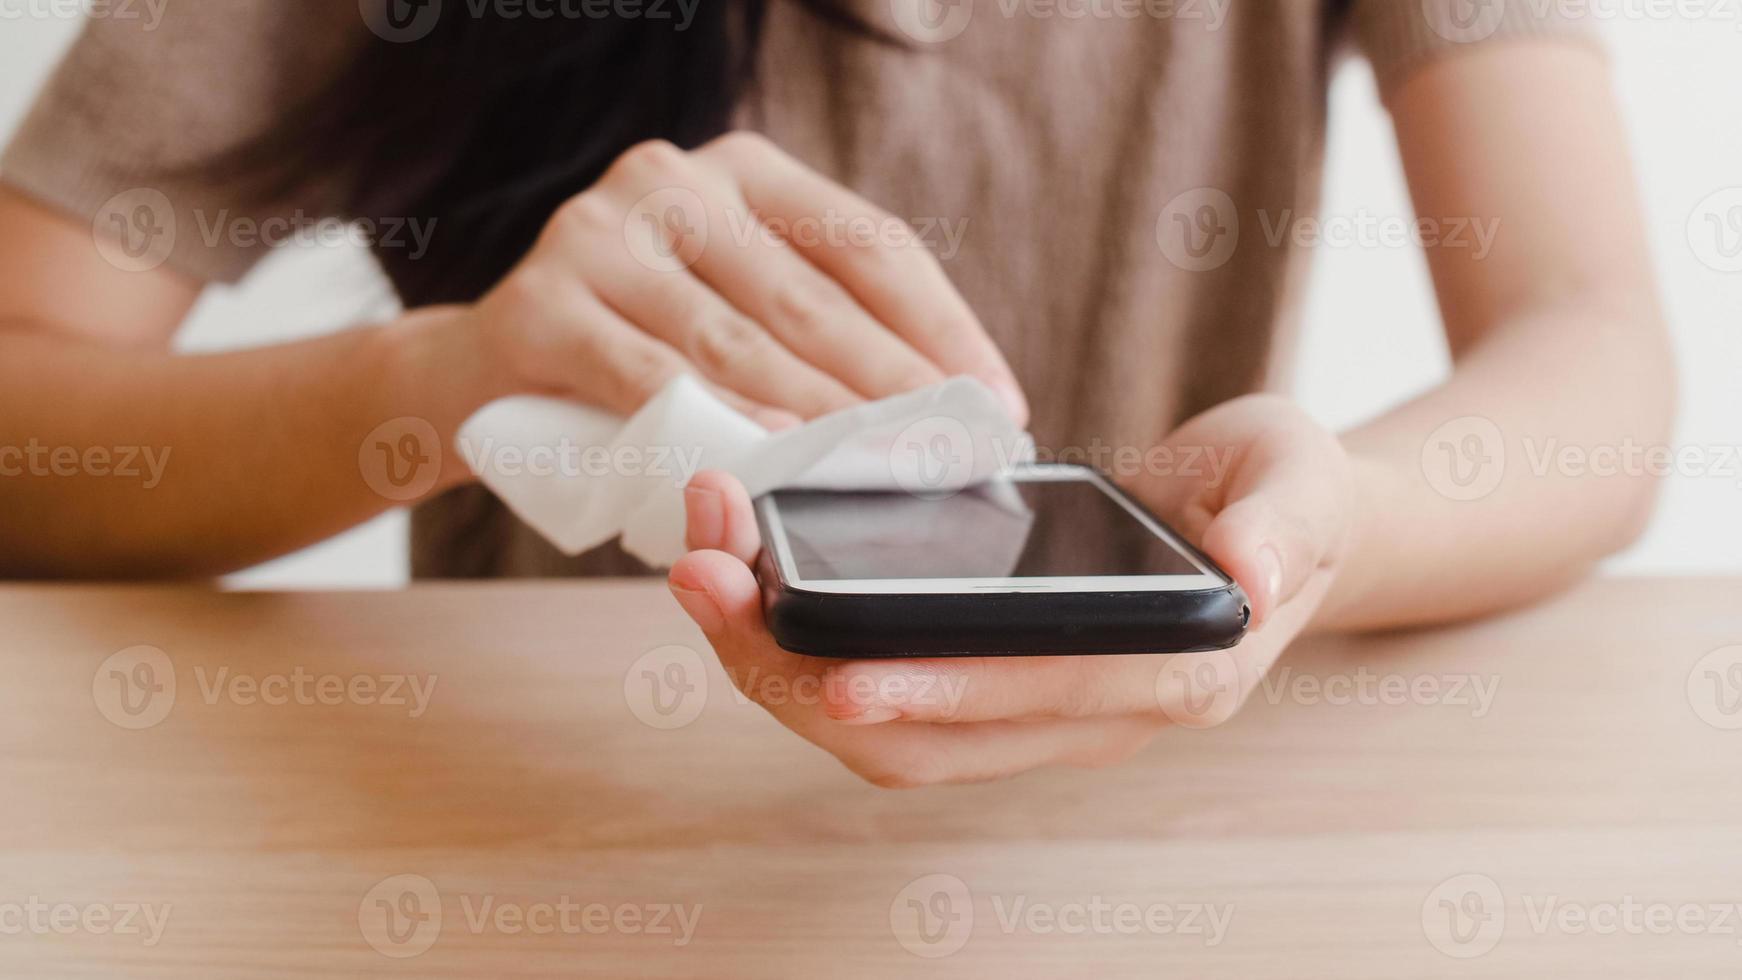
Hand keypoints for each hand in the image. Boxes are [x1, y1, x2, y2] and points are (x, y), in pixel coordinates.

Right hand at [459, 131, 1026, 428]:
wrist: (475, 382)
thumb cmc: (634, 358)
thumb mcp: (731, 320)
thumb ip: (812, 337)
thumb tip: (949, 412)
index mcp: (742, 172)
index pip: (869, 244)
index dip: (944, 327)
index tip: (999, 404)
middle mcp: (671, 180)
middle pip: (811, 298)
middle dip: (894, 388)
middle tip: (954, 458)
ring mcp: (597, 232)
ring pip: (738, 342)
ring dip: (820, 417)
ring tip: (884, 474)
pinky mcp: (539, 303)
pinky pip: (648, 376)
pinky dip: (715, 421)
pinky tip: (768, 458)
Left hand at [666, 394, 1352, 786]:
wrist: (1269, 520)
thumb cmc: (1284, 496)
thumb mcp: (1303, 484)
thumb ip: (1284, 526)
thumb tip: (1250, 576)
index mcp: (1168, 674)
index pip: (1037, 699)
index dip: (940, 689)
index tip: (840, 671)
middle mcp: (1089, 716)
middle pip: (925, 740)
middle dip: (802, 676)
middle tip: (707, 581)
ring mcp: (1032, 710)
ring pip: (884, 732)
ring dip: (778, 665)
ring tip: (701, 569)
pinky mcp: (989, 681)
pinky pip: (881, 690)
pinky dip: (801, 646)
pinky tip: (746, 577)